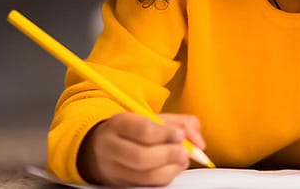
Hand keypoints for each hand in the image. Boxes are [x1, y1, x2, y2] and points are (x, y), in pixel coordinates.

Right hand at [78, 112, 204, 186]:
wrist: (99, 147)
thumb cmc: (133, 130)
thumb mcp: (154, 117)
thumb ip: (182, 123)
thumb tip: (200, 142)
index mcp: (120, 124)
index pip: (143, 130)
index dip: (165, 134)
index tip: (180, 134)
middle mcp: (113, 147)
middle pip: (142, 157)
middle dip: (169, 155)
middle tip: (184, 152)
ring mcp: (114, 169)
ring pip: (145, 177)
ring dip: (170, 169)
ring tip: (181, 160)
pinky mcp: (120, 185)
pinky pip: (146, 186)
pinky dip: (164, 179)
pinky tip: (170, 169)